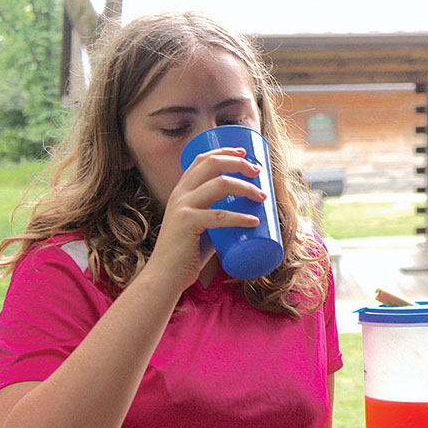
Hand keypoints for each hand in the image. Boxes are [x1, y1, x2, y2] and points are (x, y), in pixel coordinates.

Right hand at [147, 148, 266, 290]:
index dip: (224, 152)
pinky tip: (254, 221)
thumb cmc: (186, 253)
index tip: (244, 154)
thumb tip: (247, 217)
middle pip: (212, 165)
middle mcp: (180, 194)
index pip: (202, 160)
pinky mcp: (187, 223)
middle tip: (258, 172)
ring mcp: (182, 207)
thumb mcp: (202, 228)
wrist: (165, 275)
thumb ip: (218, 219)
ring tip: (262, 197)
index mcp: (182, 191)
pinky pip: (219, 216)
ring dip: (245, 187)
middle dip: (239, 164)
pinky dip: (240, 217)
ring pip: (220, 184)